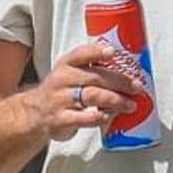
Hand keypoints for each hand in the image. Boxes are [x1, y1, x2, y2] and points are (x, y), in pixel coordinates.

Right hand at [20, 41, 143, 140]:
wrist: (35, 113)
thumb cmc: (63, 90)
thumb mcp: (71, 73)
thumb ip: (94, 69)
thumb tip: (131, 71)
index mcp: (66, 64)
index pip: (81, 54)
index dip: (97, 52)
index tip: (113, 52)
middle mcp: (62, 79)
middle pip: (94, 77)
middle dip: (119, 81)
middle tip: (137, 87)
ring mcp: (60, 99)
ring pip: (91, 96)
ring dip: (115, 100)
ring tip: (130, 105)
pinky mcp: (61, 119)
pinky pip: (82, 118)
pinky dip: (99, 117)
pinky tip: (109, 116)